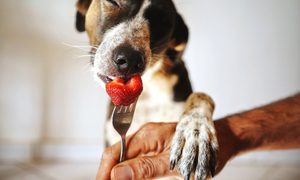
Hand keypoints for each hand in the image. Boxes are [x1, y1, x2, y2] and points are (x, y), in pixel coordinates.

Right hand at [96, 122, 236, 178]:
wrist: (220, 142)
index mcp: (146, 135)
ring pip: (127, 161)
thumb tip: (116, 174)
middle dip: (111, 175)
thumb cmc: (200, 150)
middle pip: (118, 157)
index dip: (104, 172)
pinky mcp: (156, 149)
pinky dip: (134, 174)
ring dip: (122, 176)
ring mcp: (150, 142)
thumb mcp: (172, 165)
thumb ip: (145, 169)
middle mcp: (145, 136)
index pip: (114, 152)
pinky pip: (138, 161)